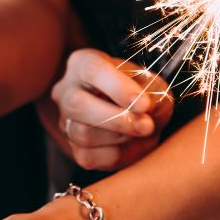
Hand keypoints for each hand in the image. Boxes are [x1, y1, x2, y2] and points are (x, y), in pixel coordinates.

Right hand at [51, 48, 173, 170]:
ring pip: (82, 133)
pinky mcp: (72, 148)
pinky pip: (88, 156)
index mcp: (83, 63)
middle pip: (77, 104)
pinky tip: (131, 145)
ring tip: (143, 133)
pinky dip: (116, 155)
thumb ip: (152, 95)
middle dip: (116, 119)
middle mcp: (66, 90)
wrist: (138, 118)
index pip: (92, 70)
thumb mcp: (154, 86)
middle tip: (147, 126)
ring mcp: (65, 120)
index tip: (144, 105)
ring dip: (120, 137)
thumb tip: (145, 113)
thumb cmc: (143, 93)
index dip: (118, 88)